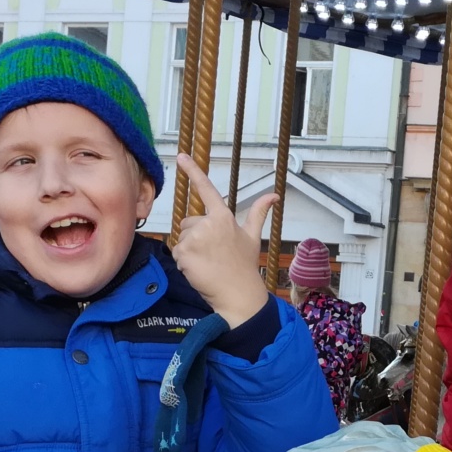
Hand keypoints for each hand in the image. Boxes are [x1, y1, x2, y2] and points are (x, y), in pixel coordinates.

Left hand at [173, 155, 277, 327]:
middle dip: (195, 237)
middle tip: (213, 254)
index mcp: (224, 217)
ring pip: (182, 239)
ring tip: (207, 263)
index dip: (192, 171)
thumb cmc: (245, 266)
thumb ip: (259, 213)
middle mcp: (209, 223)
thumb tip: (275, 195)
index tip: (180, 156)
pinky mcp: (184, 253)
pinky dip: (184, 263)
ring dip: (189, 251)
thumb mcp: (253, 237)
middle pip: (188, 222)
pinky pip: (176, 254)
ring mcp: (195, 238)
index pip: (206, 190)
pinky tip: (199, 270)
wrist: (239, 295)